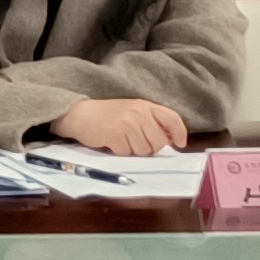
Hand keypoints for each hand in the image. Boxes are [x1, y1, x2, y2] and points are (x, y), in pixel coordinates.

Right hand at [54, 97, 190, 155]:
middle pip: (159, 141)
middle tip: (136, 143)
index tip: (179, 144)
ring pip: (144, 150)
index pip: (172, 119)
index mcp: (145, 106)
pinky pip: (126, 153)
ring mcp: (126, 124)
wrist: (79, 114)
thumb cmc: (107, 115)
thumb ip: (150, 121)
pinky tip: (111, 143)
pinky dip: (119, 152)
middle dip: (151, 148)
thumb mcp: (132, 111)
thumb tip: (169, 140)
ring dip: (134, 151)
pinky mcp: (114, 135)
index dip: (179, 133)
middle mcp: (138, 113)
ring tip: (122, 141)